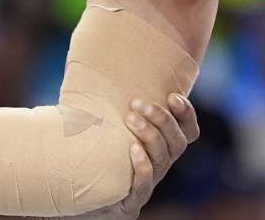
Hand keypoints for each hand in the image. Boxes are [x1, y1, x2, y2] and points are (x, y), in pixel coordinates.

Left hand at [76, 93, 199, 219]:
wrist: (76, 188)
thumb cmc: (94, 147)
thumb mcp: (107, 120)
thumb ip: (114, 99)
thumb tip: (103, 64)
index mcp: (162, 144)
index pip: (188, 130)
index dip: (186, 114)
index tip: (172, 96)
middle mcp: (160, 163)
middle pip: (177, 142)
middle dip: (161, 119)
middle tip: (137, 103)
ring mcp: (148, 182)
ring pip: (163, 159)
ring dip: (150, 136)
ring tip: (130, 118)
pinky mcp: (131, 201)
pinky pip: (144, 186)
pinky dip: (142, 167)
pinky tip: (132, 150)